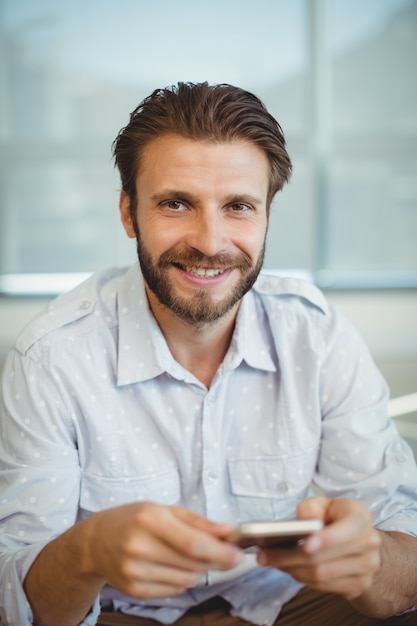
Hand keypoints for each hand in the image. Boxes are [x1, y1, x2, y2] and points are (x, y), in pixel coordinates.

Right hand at [82, 502, 242, 598]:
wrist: (95, 541)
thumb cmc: (134, 519)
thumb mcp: (165, 510)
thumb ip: (199, 522)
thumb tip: (229, 531)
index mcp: (150, 519)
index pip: (193, 543)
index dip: (220, 552)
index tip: (238, 555)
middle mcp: (140, 547)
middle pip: (192, 563)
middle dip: (214, 560)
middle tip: (222, 553)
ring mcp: (135, 571)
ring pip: (186, 579)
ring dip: (199, 570)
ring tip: (190, 556)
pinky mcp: (134, 590)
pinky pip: (174, 590)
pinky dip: (183, 579)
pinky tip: (173, 565)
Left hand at [256, 496, 380, 598]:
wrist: (362, 541)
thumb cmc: (337, 517)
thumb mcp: (324, 503)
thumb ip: (311, 507)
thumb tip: (304, 522)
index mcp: (360, 517)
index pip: (345, 530)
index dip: (326, 539)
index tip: (305, 544)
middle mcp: (369, 542)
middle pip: (324, 557)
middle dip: (289, 557)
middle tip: (264, 554)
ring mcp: (367, 567)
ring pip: (321, 574)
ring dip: (291, 569)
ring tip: (270, 560)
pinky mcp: (360, 585)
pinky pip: (324, 586)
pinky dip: (302, 578)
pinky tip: (288, 568)